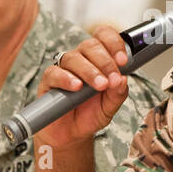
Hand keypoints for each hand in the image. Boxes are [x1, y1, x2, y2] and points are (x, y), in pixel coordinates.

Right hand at [33, 26, 130, 150]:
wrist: (71, 134)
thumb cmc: (90, 114)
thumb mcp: (110, 107)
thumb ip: (118, 93)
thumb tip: (124, 79)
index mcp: (98, 59)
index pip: (104, 37)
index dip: (114, 43)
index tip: (123, 60)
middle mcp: (81, 60)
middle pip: (90, 45)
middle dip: (105, 61)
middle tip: (113, 79)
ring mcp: (63, 69)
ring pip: (73, 57)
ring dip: (89, 71)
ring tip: (99, 85)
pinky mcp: (48, 81)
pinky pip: (54, 72)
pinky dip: (66, 78)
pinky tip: (77, 87)